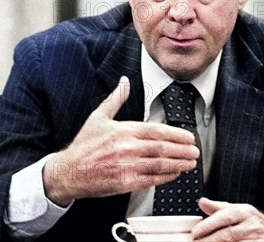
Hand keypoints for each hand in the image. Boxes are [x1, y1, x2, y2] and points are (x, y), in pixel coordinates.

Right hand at [42, 76, 199, 205]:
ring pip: (161, 164)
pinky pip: (151, 179)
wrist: (68, 171)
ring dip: (179, 164)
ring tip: (190, 163)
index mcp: (124, 130)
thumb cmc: (84, 146)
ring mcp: (127, 165)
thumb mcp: (98, 117)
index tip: (189, 137)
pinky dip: (166, 177)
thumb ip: (116, 99)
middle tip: (195, 151)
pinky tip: (175, 174)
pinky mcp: (125, 182)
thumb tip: (124, 81)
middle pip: (163, 148)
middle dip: (183, 150)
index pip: (157, 131)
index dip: (177, 135)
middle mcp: (127, 147)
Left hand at [192, 198, 263, 241]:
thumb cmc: (253, 221)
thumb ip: (218, 208)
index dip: (208, 225)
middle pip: (227, 234)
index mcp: (243, 211)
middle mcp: (251, 224)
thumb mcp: (237, 210)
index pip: (224, 217)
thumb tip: (202, 202)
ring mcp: (257, 238)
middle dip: (209, 240)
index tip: (195, 232)